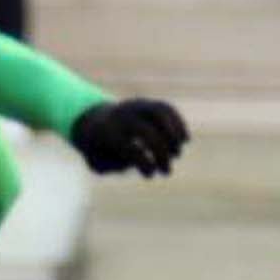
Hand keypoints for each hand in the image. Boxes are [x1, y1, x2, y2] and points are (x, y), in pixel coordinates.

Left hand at [69, 99, 188, 177]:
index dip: (145, 164)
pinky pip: (166, 109)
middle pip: (147, 132)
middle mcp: (122, 117)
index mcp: (107, 133)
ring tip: (177, 154)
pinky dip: (178, 123)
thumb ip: (114, 165)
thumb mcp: (99, 163)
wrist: (94, 122)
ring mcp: (136, 106)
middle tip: (166, 172)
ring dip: (173, 135)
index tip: (150, 175)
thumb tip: (135, 160)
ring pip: (159, 114)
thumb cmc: (99, 149)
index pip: (130, 149)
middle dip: (161, 153)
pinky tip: (184, 140)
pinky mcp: (148, 103)